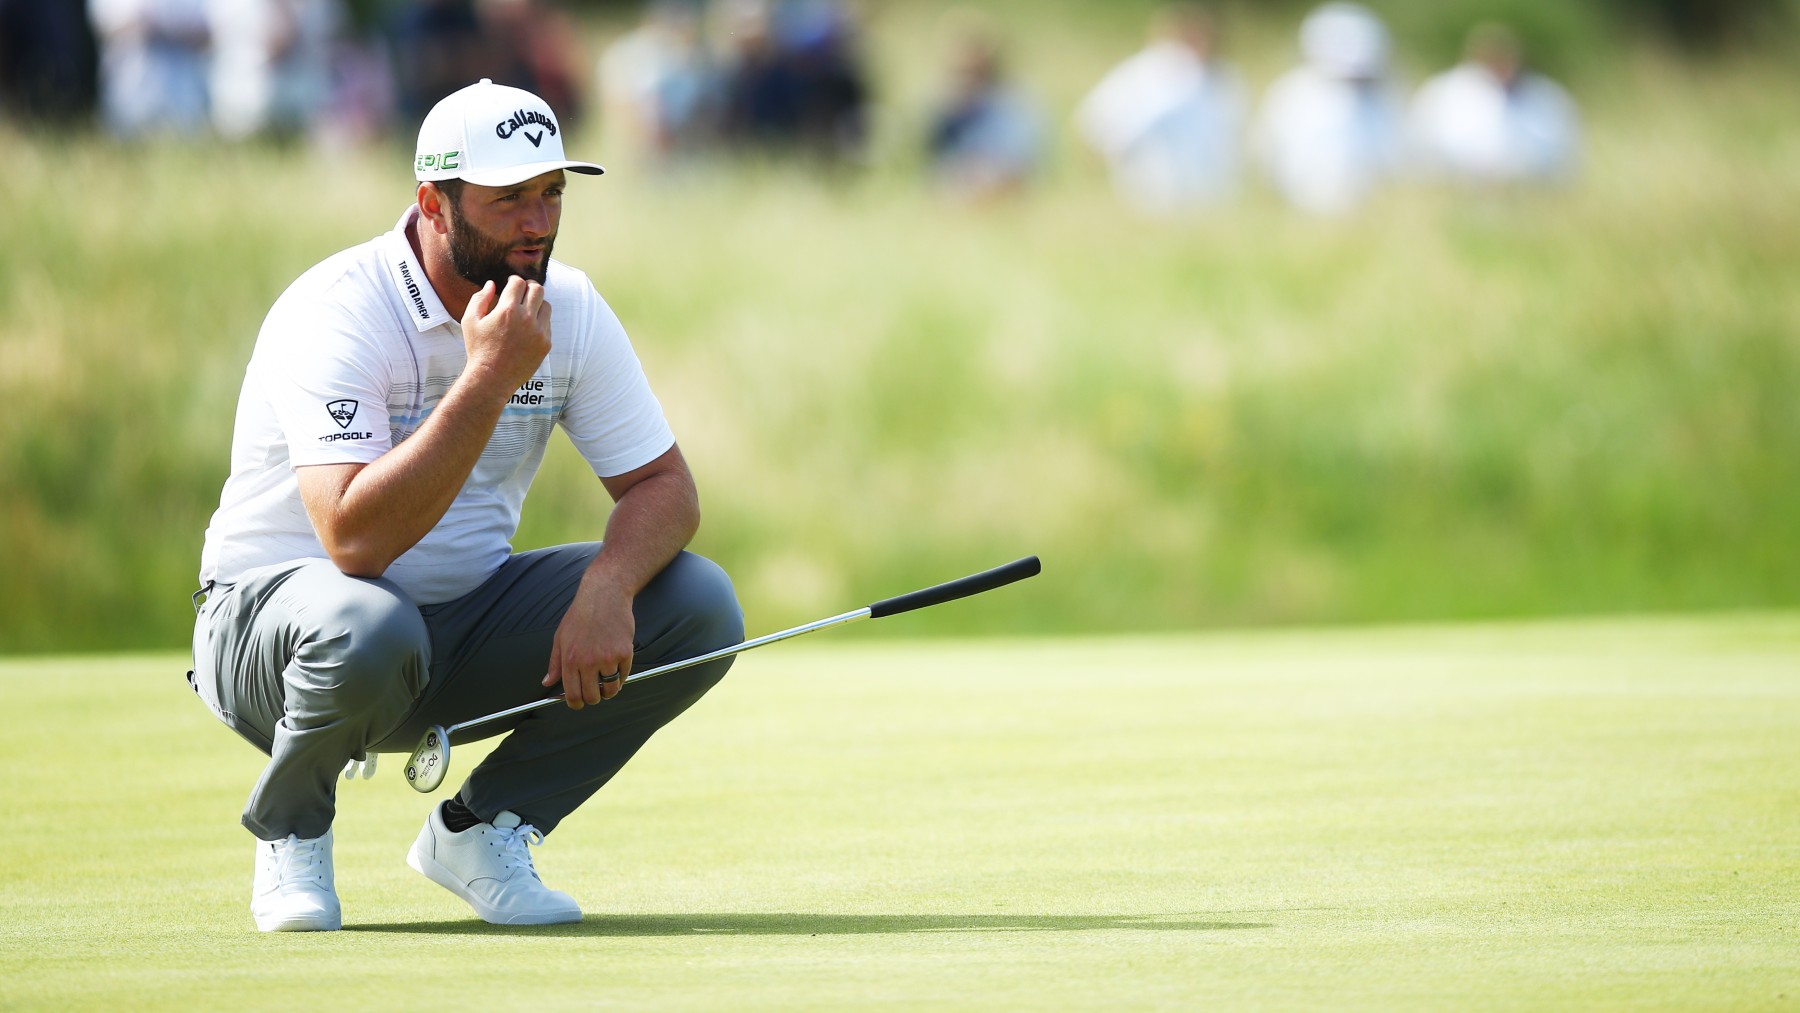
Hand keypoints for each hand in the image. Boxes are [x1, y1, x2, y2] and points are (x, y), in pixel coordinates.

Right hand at [461, 276, 551, 392]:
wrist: (492, 378)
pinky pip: (548, 324)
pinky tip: (528, 328)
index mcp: (507, 310)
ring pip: (546, 306)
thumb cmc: (478, 349)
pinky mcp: (546, 344)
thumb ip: (480, 298)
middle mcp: (526, 318)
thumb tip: (492, 284)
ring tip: (526, 310)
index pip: (518, 282)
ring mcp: (539, 332)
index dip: (513, 281)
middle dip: (529, 287)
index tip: (510, 285)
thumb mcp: (470, 321)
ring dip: (537, 304)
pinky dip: (539, 322)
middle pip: (537, 289)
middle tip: (522, 292)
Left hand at [542, 580, 634, 708]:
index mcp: (570, 660)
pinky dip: (621, 676)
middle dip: (594, 698)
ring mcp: (608, 658)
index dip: (576, 704)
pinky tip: (616, 668)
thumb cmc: (580, 615)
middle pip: (593, 696)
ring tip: (608, 682)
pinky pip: (624, 675)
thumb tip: (547, 682)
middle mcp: (589, 662)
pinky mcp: (625, 653)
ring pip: (611, 689)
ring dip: (610, 690)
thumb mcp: (560, 638)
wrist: (604, 595)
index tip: (579, 703)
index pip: (573, 695)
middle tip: (596, 692)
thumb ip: (554, 663)